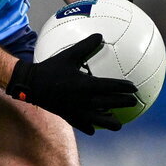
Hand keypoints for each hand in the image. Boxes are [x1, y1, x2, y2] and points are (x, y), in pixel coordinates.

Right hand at [6, 33, 136, 134]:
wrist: (31, 84)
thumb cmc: (50, 68)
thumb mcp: (69, 55)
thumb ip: (85, 46)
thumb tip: (100, 35)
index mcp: (86, 85)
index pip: (111, 87)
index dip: (124, 88)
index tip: (134, 88)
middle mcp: (84, 100)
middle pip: (110, 104)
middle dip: (124, 104)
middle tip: (134, 103)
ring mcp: (77, 111)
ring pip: (99, 120)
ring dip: (110, 122)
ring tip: (119, 123)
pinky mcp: (68, 116)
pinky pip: (82, 125)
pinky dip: (90, 127)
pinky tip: (95, 129)